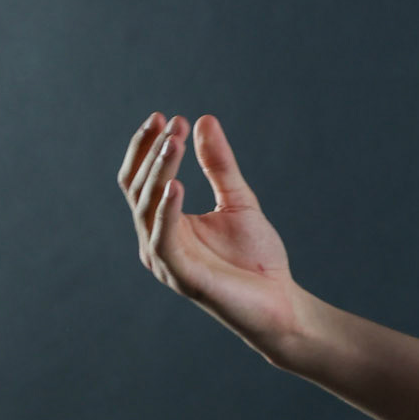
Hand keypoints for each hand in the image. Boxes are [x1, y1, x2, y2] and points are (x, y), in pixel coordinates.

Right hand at [117, 111, 301, 355]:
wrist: (281, 303)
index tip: (168, 116)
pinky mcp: (182, 276)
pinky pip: (163, 239)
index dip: (149, 146)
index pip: (141, 178)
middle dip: (152, 152)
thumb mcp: (238, 199)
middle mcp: (156, 240)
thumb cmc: (256, 258)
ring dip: (159, 172)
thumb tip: (202, 119)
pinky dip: (167, 210)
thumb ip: (219, 164)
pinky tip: (176, 184)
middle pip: (137, 188)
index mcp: (164, 224)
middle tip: (170, 122)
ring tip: (173, 142)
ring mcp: (165, 260)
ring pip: (146, 208)